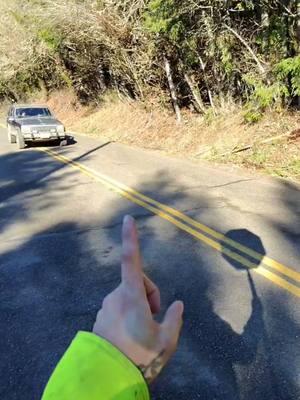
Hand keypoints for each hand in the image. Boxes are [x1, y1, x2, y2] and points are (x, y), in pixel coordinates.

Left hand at [93, 215, 183, 382]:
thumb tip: (177, 305)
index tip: (127, 219)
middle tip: (156, 319)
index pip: (131, 260)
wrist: (109, 378)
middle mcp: (115, 297)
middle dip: (150, 296)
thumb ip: (174, 318)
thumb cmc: (140, 357)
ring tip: (144, 332)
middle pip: (138, 284)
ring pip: (129, 297)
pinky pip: (119, 308)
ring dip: (140, 307)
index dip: (130, 238)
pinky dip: (129, 315)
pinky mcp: (101, 317)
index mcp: (131, 296)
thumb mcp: (167, 340)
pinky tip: (131, 336)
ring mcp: (106, 307)